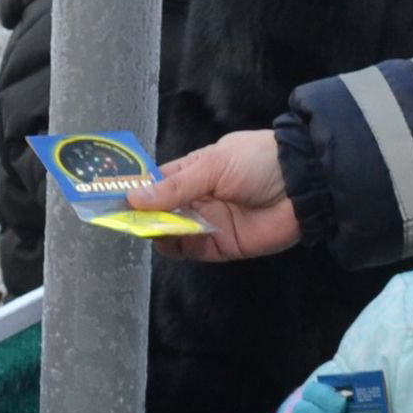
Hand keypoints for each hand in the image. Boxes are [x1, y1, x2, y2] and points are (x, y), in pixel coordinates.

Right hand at [124, 130, 298, 260]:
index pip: (153, 183)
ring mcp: (206, 224)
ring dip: (156, 231)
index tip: (108, 198)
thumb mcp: (214, 165)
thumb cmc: (258, 161)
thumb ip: (176, 185)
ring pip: (168, 233)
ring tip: (149, 226)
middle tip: (122, 218)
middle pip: (155, 212)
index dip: (131, 190)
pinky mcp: (219, 246)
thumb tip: (133, 197)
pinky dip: (176, 247)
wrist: (304, 185)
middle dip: (139, 215)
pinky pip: (189, 251)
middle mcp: (195, 199)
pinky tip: (169, 239)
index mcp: (191, 171)